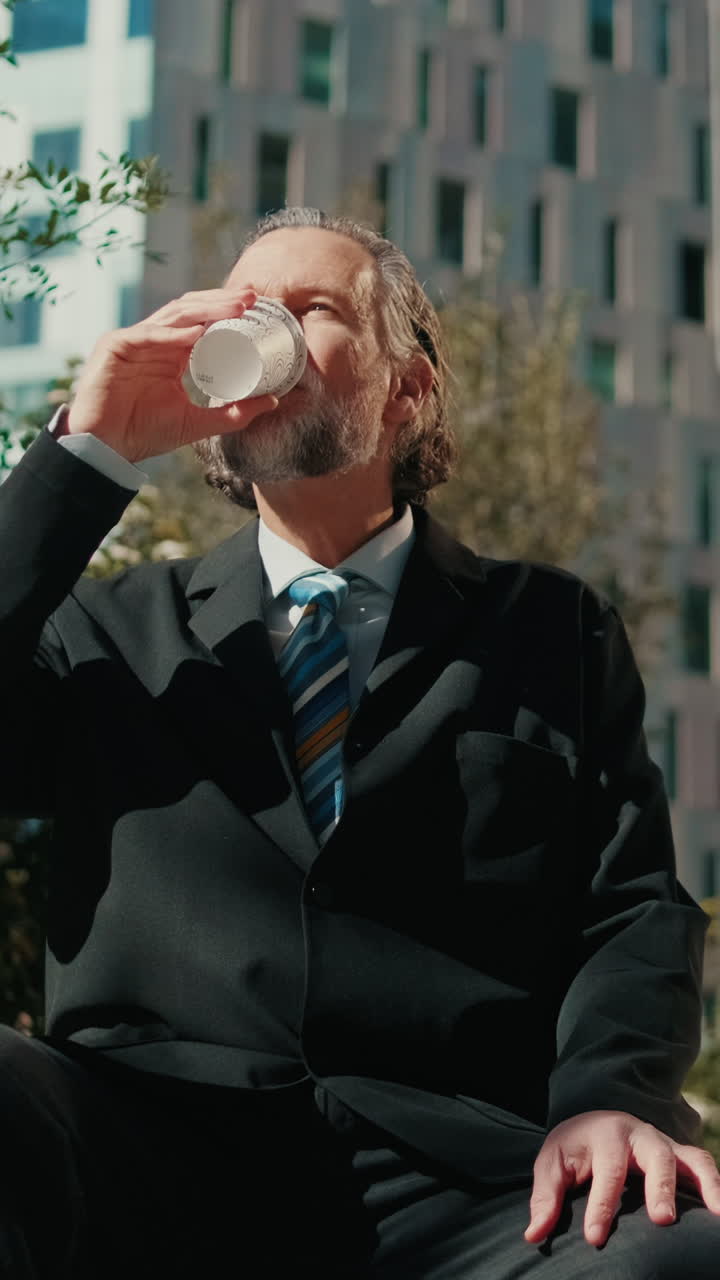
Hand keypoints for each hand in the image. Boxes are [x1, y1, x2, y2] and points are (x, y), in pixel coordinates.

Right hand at [67, 287, 278, 462]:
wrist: (106, 449)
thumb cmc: (145, 433)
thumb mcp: (198, 423)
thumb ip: (234, 413)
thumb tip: (273, 401)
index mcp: (172, 353)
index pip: (203, 322)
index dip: (228, 312)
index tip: (258, 307)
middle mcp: (154, 341)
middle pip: (190, 311)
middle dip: (222, 302)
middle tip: (252, 297)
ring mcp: (134, 340)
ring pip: (173, 316)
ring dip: (205, 309)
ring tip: (235, 307)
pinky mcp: (115, 346)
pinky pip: (148, 335)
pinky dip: (173, 333)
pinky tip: (198, 332)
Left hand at [525, 1110, 719, 1247]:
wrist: (594, 1121)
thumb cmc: (573, 1149)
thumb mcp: (552, 1164)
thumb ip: (545, 1197)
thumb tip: (534, 1235)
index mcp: (605, 1134)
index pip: (606, 1171)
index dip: (602, 1206)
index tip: (595, 1238)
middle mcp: (639, 1135)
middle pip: (655, 1155)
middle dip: (660, 1186)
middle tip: (662, 1219)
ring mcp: (663, 1144)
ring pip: (688, 1158)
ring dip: (703, 1184)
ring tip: (714, 1214)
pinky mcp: (679, 1156)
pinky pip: (702, 1165)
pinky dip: (716, 1185)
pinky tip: (719, 1213)